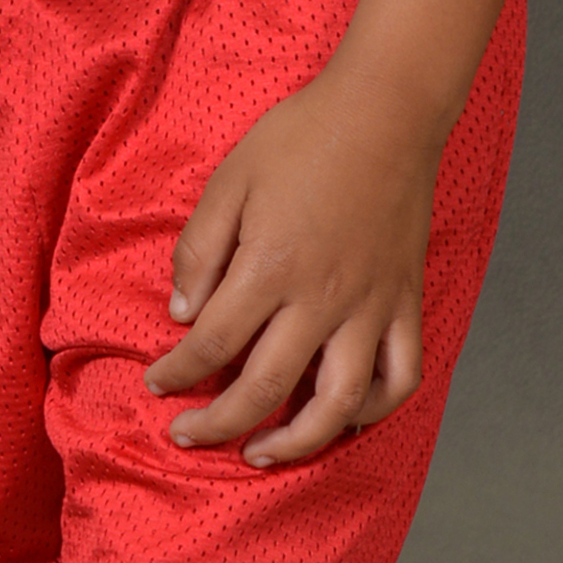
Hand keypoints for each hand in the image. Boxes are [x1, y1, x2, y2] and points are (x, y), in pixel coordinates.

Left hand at [141, 70, 443, 466]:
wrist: (385, 110)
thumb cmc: (302, 137)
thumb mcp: (231, 179)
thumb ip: (200, 249)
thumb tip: (180, 313)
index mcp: (271, 266)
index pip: (212, 343)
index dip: (177, 372)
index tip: (157, 384)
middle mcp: (321, 299)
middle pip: (263, 387)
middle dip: (216, 423)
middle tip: (186, 434)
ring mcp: (369, 307)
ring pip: (336, 406)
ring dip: (294, 442)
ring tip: (259, 452)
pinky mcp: (405, 303)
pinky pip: (399, 377)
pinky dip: (373, 410)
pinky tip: (343, 416)